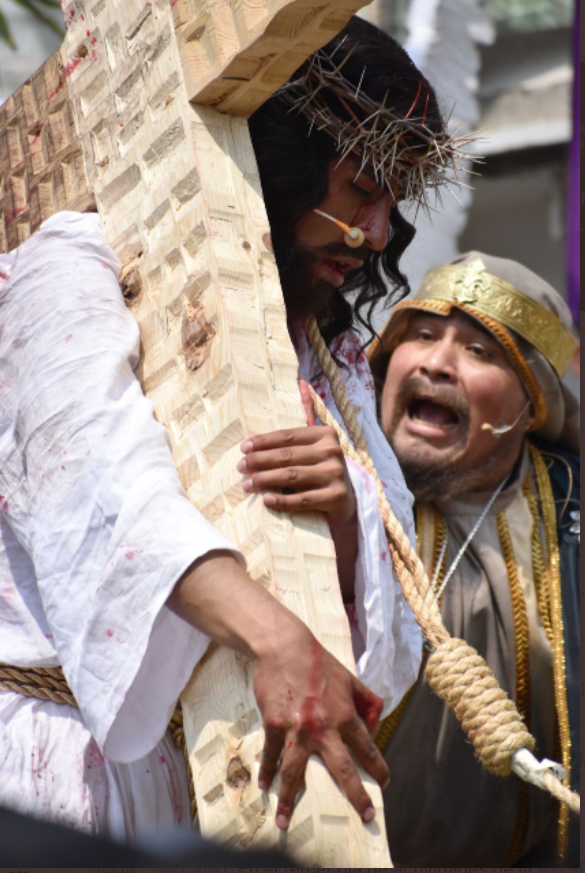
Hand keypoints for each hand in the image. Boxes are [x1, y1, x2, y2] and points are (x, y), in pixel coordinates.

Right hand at [169, 553, 388, 830]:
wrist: (284, 646)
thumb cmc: (318, 662)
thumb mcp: (350, 677)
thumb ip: (367, 701)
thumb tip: (375, 724)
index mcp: (345, 715)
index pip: (367, 749)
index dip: (379, 769)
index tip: (384, 785)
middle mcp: (323, 727)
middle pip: (342, 771)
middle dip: (355, 797)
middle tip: (364, 816)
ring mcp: (297, 729)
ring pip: (296, 772)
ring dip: (291, 799)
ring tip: (286, 822)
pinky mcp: (274, 724)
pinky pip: (271, 754)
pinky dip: (266, 771)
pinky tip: (264, 786)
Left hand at [237, 381, 355, 529]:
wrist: (346, 501)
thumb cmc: (321, 469)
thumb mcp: (315, 446)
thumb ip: (302, 424)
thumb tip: (299, 384)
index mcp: (325, 434)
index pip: (288, 436)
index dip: (263, 442)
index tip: (243, 448)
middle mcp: (333, 451)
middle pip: (287, 456)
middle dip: (259, 461)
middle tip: (240, 467)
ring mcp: (336, 474)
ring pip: (292, 476)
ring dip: (265, 480)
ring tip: (247, 485)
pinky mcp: (337, 497)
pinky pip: (303, 499)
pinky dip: (283, 500)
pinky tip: (266, 500)